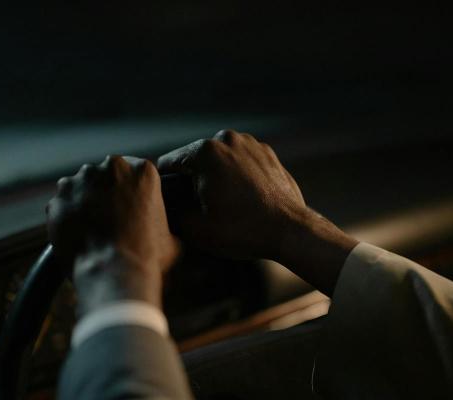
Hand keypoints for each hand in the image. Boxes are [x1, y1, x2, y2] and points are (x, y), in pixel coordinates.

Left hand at [46, 156, 178, 309]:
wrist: (113, 271)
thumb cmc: (146, 256)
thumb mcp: (171, 237)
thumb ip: (163, 225)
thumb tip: (162, 234)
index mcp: (143, 171)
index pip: (136, 171)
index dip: (132, 191)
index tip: (130, 206)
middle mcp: (111, 167)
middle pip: (107, 174)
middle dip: (107, 191)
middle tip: (111, 218)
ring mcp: (81, 180)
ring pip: (82, 185)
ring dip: (85, 200)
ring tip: (92, 228)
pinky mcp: (59, 198)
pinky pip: (63, 204)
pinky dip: (67, 215)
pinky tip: (77, 234)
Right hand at [157, 130, 305, 259]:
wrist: (290, 231)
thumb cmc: (242, 230)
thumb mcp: (195, 228)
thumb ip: (170, 211)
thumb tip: (163, 205)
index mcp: (205, 151)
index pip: (169, 163)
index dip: (165, 185)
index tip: (169, 203)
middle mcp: (227, 139)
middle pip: (195, 160)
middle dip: (192, 181)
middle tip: (197, 209)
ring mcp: (251, 144)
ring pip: (219, 161)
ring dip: (215, 178)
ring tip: (221, 205)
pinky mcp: (268, 154)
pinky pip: (241, 163)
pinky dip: (236, 177)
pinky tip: (241, 200)